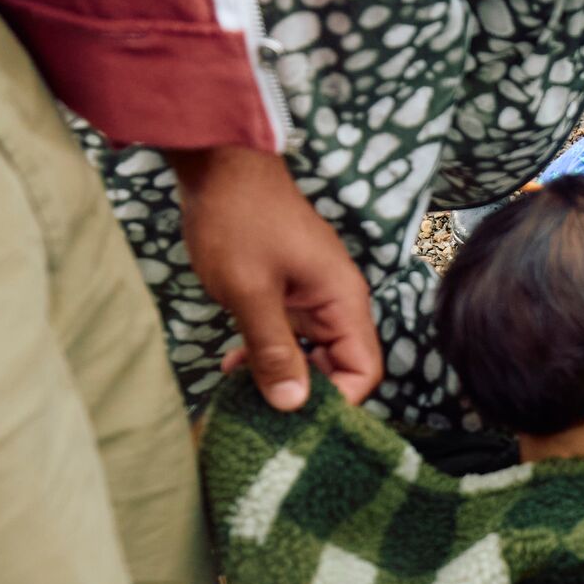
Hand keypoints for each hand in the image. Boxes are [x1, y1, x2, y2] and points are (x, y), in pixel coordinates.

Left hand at [169, 146, 381, 410]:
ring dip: (281, 375)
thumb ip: (273, 350)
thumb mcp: (250, 292)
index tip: (294, 419)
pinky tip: (236, 364)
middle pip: (340, 367)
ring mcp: (312, 296)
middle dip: (305, 393)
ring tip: (242, 391)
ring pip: (312, 354)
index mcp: (342, 301)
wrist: (219, 164)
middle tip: (262, 412)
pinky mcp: (288, 291)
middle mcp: (336, 302)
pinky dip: (267, 353)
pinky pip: (291, 335)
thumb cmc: (238, 220)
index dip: (336, 400)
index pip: (364, 371)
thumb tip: (293, 405)